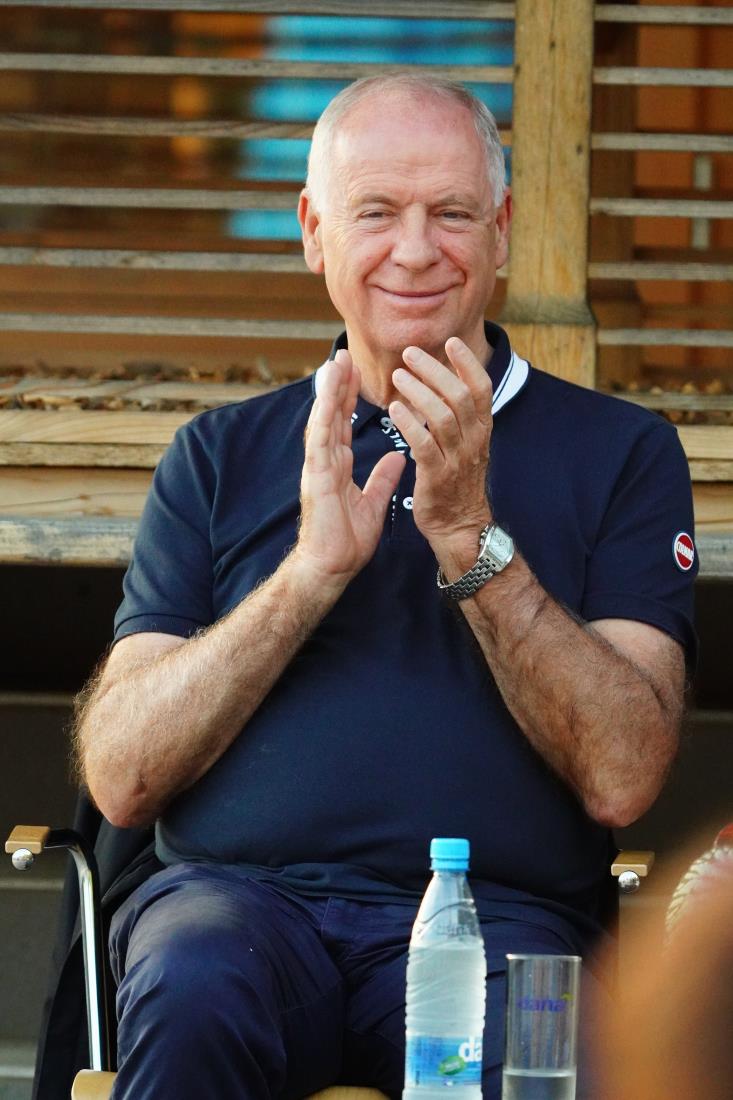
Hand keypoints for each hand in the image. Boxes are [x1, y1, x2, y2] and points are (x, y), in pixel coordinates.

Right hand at [294, 349, 405, 588]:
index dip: (349, 398)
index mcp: (336, 466)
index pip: (343, 424)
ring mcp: (318, 467)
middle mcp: (325, 461)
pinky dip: (324, 415)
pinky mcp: (317, 476)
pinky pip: (320, 439)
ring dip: (328, 391)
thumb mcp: (372, 503)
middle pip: (331, 415)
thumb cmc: (345, 541)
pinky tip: (328, 396)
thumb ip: (382, 478)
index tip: (356, 373)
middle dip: (338, 385)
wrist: (331, 566)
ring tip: (334, 363)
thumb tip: (397, 458)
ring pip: (322, 420)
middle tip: (344, 355)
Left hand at [389, 338, 492, 560]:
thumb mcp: (466, 445)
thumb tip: (443, 381)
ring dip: (419, 392)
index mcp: (482, 430)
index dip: (468, 363)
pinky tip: (394, 409)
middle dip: (436, 370)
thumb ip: (459, 416)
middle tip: (410, 353)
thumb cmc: (456, 481)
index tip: (451, 341)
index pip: (482, 388)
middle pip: (460, 396)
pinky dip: (409, 424)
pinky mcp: (437, 478)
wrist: (459, 527)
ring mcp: (457, 460)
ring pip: (443, 417)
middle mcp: (474, 442)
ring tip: (398, 376)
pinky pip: (424, 445)